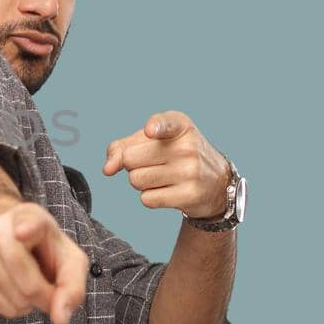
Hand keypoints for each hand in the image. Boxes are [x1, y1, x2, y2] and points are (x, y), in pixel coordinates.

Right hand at [0, 202, 88, 323]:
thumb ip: (73, 287)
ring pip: (15, 299)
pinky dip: (14, 308)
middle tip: (50, 291)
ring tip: (30, 285)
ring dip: (30, 304)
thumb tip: (60, 320)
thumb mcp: (70, 260)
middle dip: (46, 298)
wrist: (9, 238)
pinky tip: (15, 291)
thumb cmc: (45, 250)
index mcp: (29, 217)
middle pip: (28, 283)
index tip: (22, 233)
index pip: (27, 223)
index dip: (27, 229)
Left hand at [102, 110, 230, 218]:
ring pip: (136, 180)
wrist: (215, 182)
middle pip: (130, 159)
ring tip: (160, 176)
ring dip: (140, 181)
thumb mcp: (154, 141)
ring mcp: (190, 172)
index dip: (155, 127)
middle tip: (151, 164)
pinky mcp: (189, 195)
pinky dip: (150, 197)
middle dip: (132, 165)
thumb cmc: (176, 155)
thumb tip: (107, 169)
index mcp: (180, 126)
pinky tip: (168, 190)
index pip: (164, 123)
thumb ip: (122, 147)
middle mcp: (187, 147)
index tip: (150, 131)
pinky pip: (146, 199)